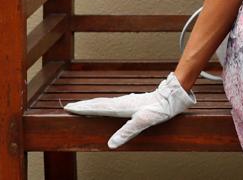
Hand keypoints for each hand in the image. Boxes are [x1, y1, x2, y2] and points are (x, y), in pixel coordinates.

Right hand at [63, 72, 195, 148]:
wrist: (172, 97)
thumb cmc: (160, 108)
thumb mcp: (143, 121)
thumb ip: (127, 132)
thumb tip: (111, 144)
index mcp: (121, 107)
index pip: (98, 108)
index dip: (84, 108)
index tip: (70, 107)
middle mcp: (122, 102)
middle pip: (99, 103)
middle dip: (84, 105)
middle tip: (70, 106)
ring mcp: (127, 101)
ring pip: (105, 102)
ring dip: (92, 104)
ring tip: (83, 106)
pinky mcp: (132, 102)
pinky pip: (112, 103)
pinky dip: (103, 104)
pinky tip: (105, 106)